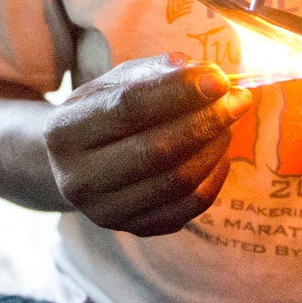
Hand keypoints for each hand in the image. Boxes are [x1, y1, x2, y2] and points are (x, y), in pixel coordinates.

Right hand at [44, 54, 257, 234]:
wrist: (76, 165)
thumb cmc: (102, 113)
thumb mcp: (117, 82)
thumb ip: (159, 73)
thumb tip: (210, 76)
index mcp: (63, 131)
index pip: (128, 107)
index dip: (178, 92)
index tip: (219, 79)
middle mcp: (77, 179)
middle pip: (155, 150)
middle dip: (206, 121)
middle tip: (238, 100)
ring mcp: (105, 212)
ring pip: (176, 181)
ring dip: (214, 147)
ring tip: (230, 121)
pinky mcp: (135, 230)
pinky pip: (189, 207)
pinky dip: (215, 176)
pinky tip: (221, 151)